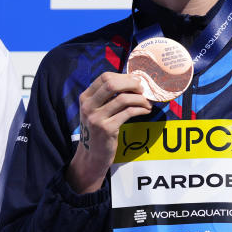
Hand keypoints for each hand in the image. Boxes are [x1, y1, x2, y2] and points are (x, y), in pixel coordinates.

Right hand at [66, 72, 151, 193]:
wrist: (92, 154)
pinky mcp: (106, 129)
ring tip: (146, 103)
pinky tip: (146, 111)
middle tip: (142, 89)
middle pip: (112, 84)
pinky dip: (141, 109)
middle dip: (131, 84)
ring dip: (139, 99)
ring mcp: (96, 117)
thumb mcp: (95, 111)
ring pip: (123, 98)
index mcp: (85, 98)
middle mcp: (88, 106)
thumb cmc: (98, 130)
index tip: (135, 82)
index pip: (104, 77)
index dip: (123, 76)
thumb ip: (106, 97)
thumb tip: (131, 82)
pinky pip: (128, 112)